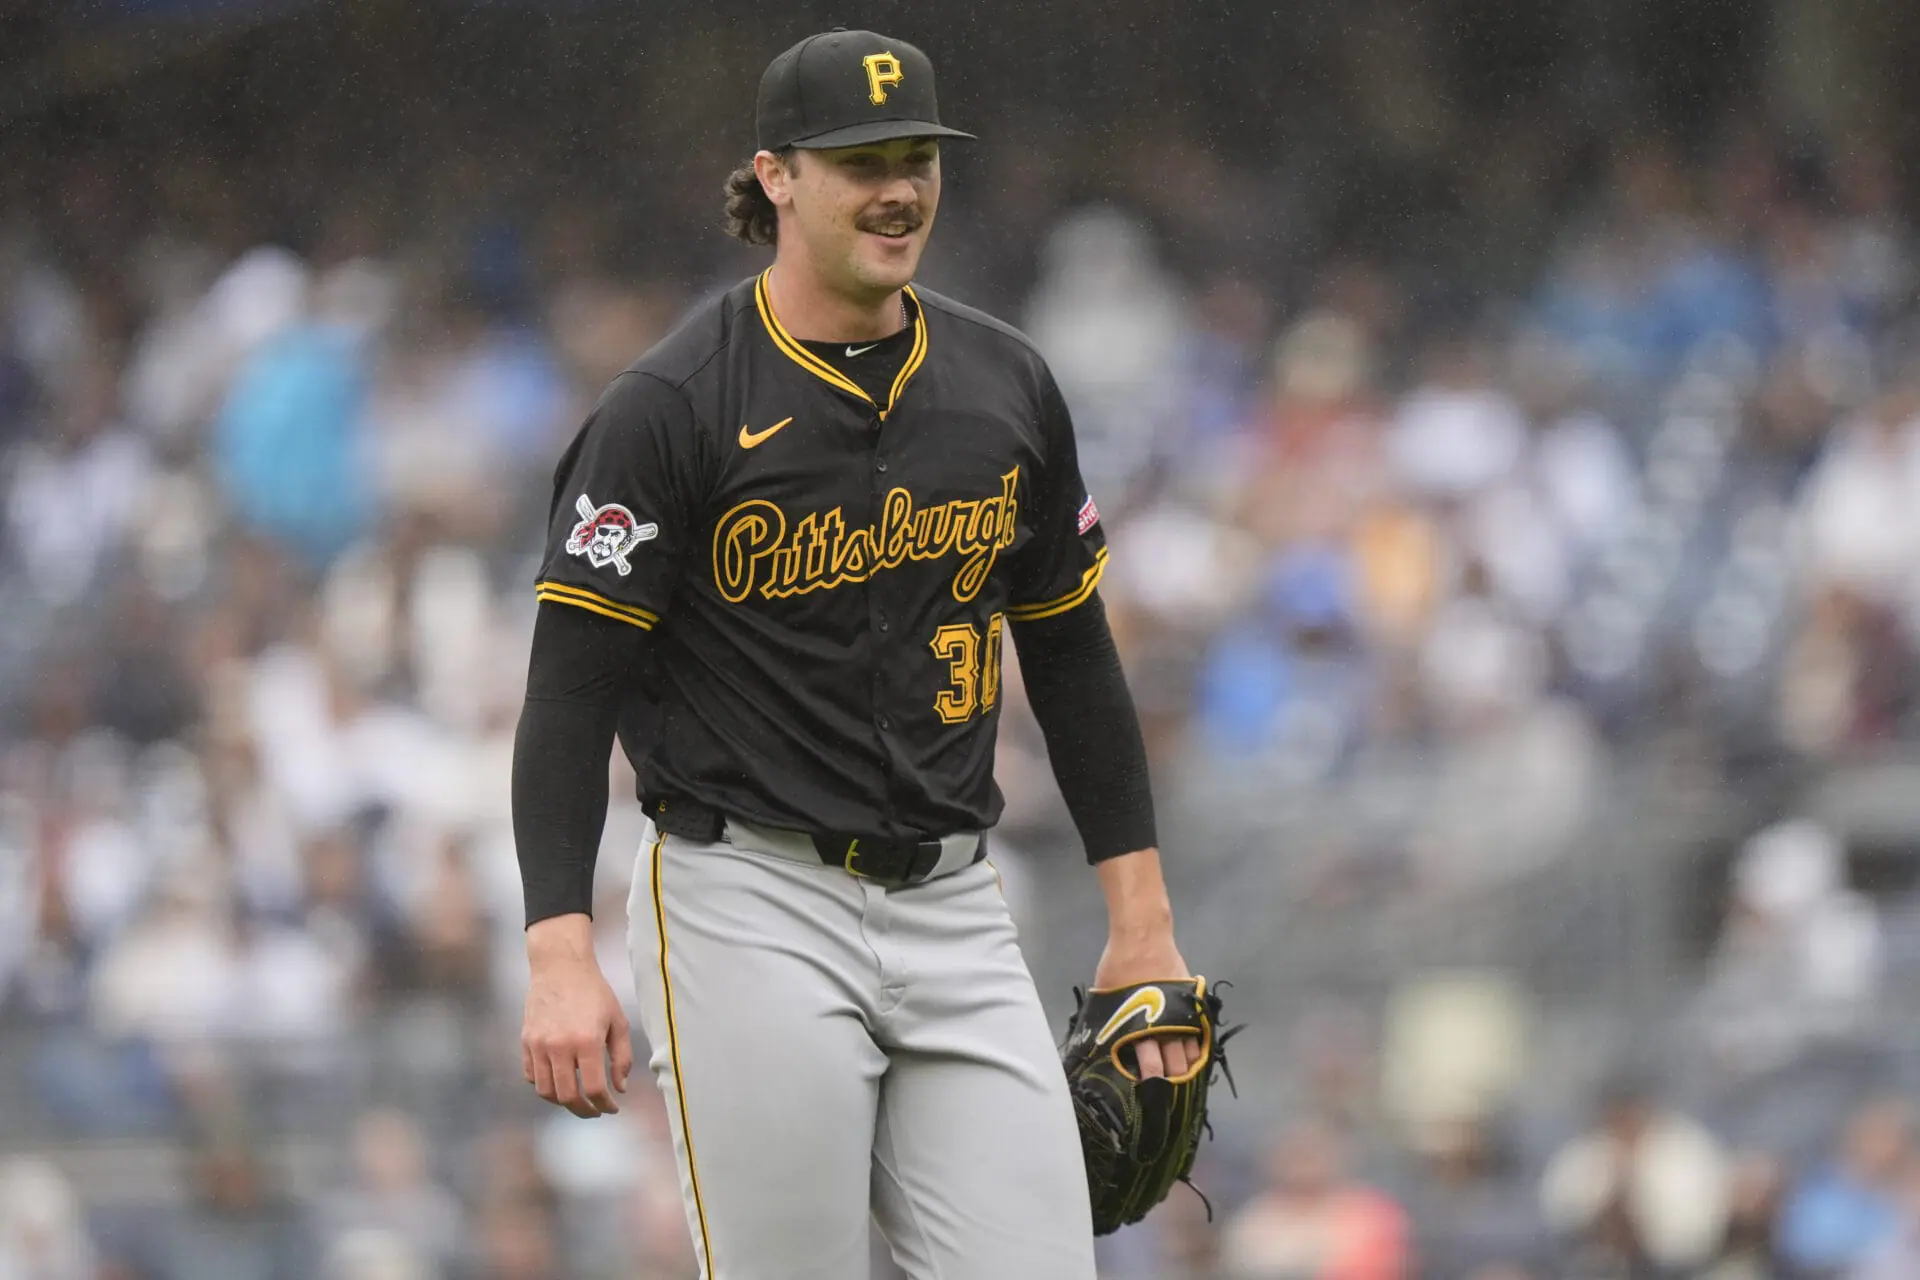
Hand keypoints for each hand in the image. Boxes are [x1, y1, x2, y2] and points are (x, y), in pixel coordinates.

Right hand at [521, 915, 632, 1117]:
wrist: (561, 966)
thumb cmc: (595, 993)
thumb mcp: (618, 1021)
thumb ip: (622, 1057)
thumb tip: (620, 1088)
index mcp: (587, 1041)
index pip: (594, 1088)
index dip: (605, 1105)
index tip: (612, 1107)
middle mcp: (559, 1046)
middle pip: (568, 1097)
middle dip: (584, 1110)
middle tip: (595, 1111)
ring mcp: (539, 1044)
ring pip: (546, 1091)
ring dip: (563, 1101)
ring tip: (578, 1099)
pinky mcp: (526, 1041)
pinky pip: (531, 1076)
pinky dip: (544, 1085)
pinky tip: (560, 1081)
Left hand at [1093, 929, 1198, 1081]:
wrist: (1143, 936)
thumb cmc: (1118, 964)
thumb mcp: (1105, 995)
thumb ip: (1106, 1020)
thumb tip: (1096, 1040)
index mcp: (1137, 1025)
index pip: (1146, 1063)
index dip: (1146, 1081)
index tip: (1142, 1093)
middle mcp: (1162, 1025)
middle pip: (1170, 1064)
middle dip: (1166, 1082)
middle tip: (1161, 1096)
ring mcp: (1180, 1014)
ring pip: (1187, 1054)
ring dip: (1183, 1070)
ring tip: (1178, 1084)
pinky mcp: (1190, 1004)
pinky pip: (1198, 1034)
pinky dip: (1196, 1050)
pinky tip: (1192, 1062)